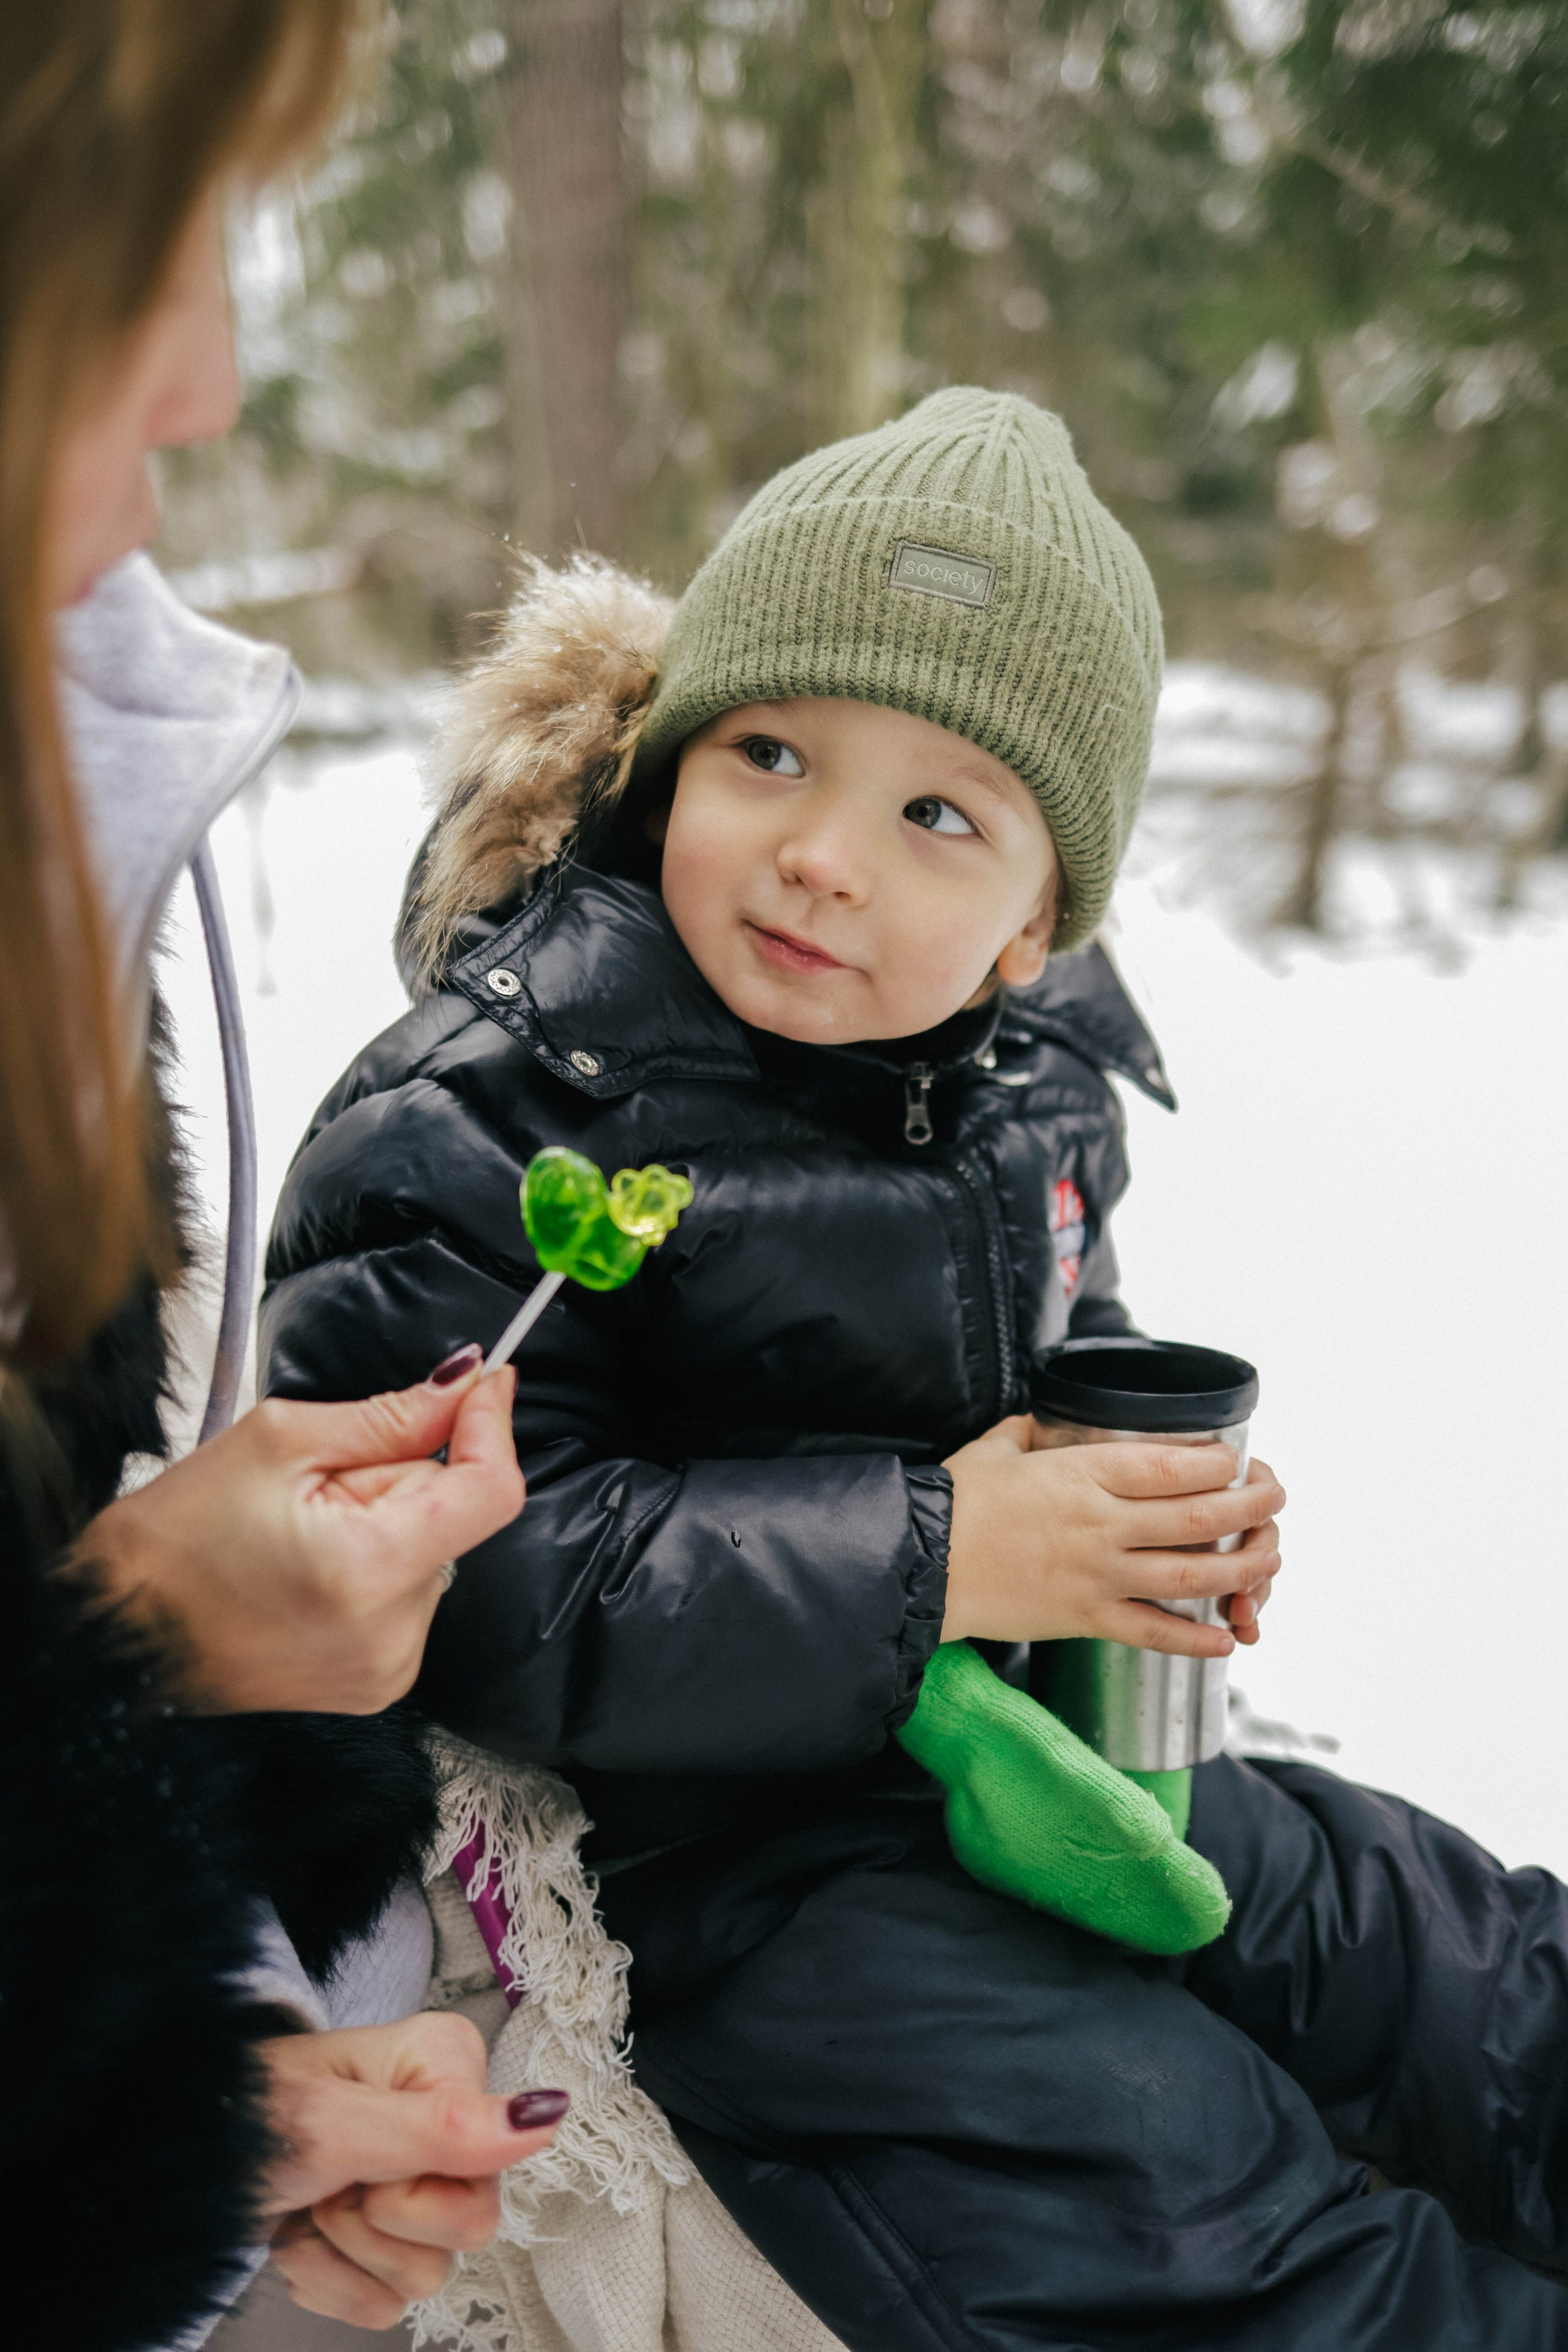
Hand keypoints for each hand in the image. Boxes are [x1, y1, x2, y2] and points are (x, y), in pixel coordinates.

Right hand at [80, 1352, 522, 1712]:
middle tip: (315, 1486)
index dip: (491, 1426)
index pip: (490, 1492)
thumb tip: (463, 1384)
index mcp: (369, 1570)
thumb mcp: (278, 1441)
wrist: (114, 1631)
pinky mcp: (374, 1684)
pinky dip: (372, 1567)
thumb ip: (389, 1414)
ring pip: (429, 1552)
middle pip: (451, 1516)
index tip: (482, 1384)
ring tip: (296, 1534)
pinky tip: (305, 1570)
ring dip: (382, 1524)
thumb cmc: (171, 1542)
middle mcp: (392, 1635)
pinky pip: (406, 1596)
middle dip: (397, 1478)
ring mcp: (386, 1670)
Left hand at [259, 2014, 567, 2328]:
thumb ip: (442, 2128)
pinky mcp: (385, 2242)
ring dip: (344, 2253)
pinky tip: (301, 2236)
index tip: (358, 2155)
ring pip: (428, 2276)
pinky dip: (329, 2281)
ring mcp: (418, 2187)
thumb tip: (547, 2114)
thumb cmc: (238, 2116)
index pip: (484, 2179)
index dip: (411, 2191)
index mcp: (448, 2067)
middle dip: (376, 2222)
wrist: (174, 2166)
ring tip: (308, 2201)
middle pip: (468, 2230)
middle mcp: (447, 2123)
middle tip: (326, 2180)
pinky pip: (388, 2305)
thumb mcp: (333, 2121)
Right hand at [940, 1416, 1283, 1655]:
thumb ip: (1030, 1433)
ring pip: (1189, 1575)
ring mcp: (1096, 1575)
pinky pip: (1152, 1632)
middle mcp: (1100, 1524)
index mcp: (1082, 1474)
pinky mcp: (1083, 1618)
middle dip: (1248, 1508)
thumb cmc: (952, 1502)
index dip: (1218, 1463)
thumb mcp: (996, 1448)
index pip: (1172, 1465)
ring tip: (1268, 1559)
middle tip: (1273, 1500)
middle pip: (1196, 1517)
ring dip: (1239, 1568)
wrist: (918, 1563)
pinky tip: (1225, 1639)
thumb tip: (1043, 1422)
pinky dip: (1194, 1637)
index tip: (1238, 1460)